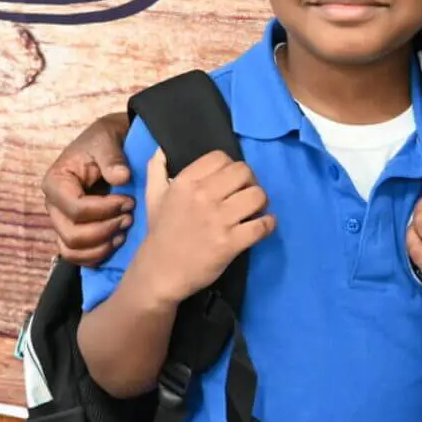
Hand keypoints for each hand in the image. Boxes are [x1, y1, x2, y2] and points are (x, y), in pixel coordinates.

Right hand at [42, 112, 134, 265]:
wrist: (109, 145)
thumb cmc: (104, 140)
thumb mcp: (107, 139)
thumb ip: (112, 157)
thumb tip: (121, 177)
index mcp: (56, 181)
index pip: (76, 209)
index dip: (105, 210)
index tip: (129, 201)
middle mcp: (54, 205)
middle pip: (72, 235)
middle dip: (104, 230)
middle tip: (129, 218)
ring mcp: (61, 221)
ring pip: (72, 250)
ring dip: (101, 246)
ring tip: (123, 232)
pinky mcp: (72, 231)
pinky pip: (77, 256)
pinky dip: (96, 255)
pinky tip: (116, 241)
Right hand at [125, 150, 275, 306]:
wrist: (160, 271)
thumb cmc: (160, 232)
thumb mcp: (153, 196)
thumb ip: (156, 169)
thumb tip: (161, 150)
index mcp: (186, 182)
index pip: (221, 158)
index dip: (230, 167)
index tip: (230, 181)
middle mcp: (203, 196)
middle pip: (244, 172)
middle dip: (249, 181)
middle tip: (245, 194)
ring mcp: (218, 220)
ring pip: (257, 195)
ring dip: (261, 202)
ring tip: (255, 210)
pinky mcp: (230, 243)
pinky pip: (262, 225)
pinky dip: (268, 224)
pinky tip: (263, 225)